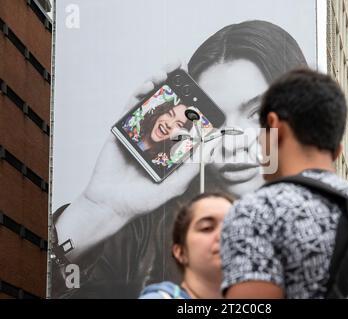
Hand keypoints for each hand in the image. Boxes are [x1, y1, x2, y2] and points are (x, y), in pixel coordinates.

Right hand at [84, 61, 204, 219]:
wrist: (110, 205)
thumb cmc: (142, 199)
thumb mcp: (174, 185)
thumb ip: (191, 166)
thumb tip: (211, 144)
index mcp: (170, 148)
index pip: (184, 122)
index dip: (192, 106)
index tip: (202, 92)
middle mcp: (155, 137)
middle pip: (167, 106)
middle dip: (175, 86)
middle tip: (183, 69)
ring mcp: (138, 132)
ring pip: (149, 103)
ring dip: (158, 83)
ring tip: (167, 71)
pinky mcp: (122, 131)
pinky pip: (130, 108)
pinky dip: (139, 94)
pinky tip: (149, 85)